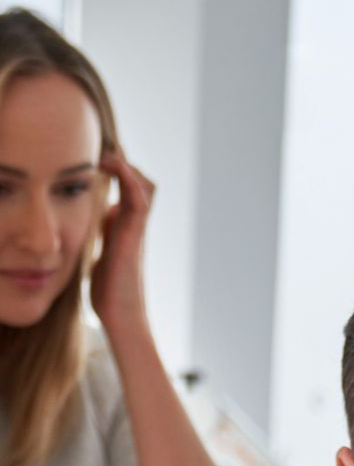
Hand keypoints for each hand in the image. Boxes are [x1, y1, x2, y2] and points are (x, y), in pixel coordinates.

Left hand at [90, 151, 154, 335]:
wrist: (119, 314)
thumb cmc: (109, 291)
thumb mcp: (100, 253)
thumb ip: (103, 235)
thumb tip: (100, 220)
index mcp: (124, 227)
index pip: (129, 189)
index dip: (118, 169)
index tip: (97, 157)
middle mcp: (134, 224)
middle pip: (143, 183)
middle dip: (126, 163)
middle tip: (104, 152)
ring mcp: (137, 228)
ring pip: (145, 186)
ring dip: (127, 166)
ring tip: (106, 155)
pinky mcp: (134, 234)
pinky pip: (139, 198)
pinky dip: (128, 177)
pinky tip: (110, 166)